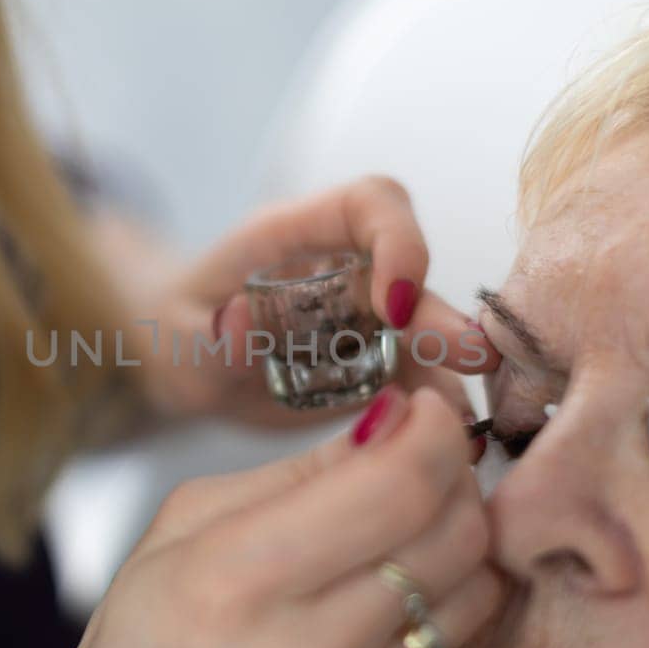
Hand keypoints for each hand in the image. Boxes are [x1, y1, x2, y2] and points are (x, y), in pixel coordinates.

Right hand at [0, 387, 502, 647]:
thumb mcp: (181, 529)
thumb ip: (294, 472)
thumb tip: (388, 422)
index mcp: (242, 577)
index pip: (400, 485)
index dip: (435, 431)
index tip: (427, 412)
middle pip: (457, 532)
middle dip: (453, 476)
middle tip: (420, 462)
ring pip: (474, 591)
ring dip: (454, 543)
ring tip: (402, 534)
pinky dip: (431, 614)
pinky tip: (377, 611)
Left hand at [130, 176, 498, 427]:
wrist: (182, 363)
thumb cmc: (175, 333)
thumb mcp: (178, 341)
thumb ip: (211, 337)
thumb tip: (240, 320)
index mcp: (295, 236)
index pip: (368, 203)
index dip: (397, 241)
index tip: (394, 305)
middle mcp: (344, 266)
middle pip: (412, 271)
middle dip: (442, 314)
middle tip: (473, 358)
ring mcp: (367, 314)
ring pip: (427, 329)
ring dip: (448, 371)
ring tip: (463, 424)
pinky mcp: (377, 362)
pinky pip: (418, 378)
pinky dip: (434, 409)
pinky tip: (448, 445)